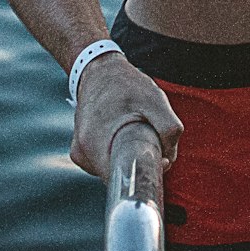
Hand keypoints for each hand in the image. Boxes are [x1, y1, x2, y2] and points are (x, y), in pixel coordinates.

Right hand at [69, 52, 182, 179]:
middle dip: (138, 163)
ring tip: (133, 128)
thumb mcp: (155, 99)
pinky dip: (117, 152)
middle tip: (151, 137)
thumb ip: (169, 128)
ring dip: (127, 156)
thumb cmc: (126, 84)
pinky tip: (121, 132)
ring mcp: (79, 151)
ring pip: (112, 169)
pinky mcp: (80, 149)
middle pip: (118, 176)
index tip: (158, 157)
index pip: (121, 180)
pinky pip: (104, 161)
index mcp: (94, 142)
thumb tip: (169, 158)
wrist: (99, 70)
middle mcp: (82, 150)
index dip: (145, 174)